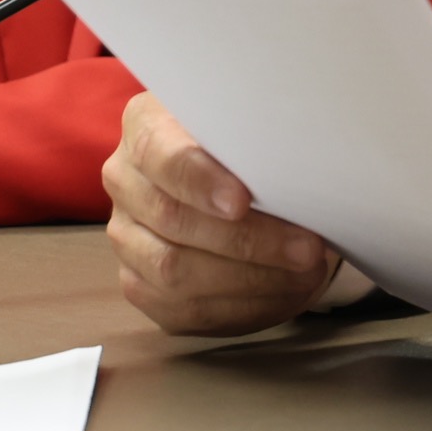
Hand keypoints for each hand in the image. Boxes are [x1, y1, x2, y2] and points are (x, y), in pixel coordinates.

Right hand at [104, 93, 338, 334]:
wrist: (230, 176)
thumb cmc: (248, 143)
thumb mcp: (250, 122)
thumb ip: (256, 136)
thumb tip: (296, 163)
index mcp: (145, 126)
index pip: (159, 154)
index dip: (199, 180)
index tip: (242, 201)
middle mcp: (125, 180)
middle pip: (172, 218)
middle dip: (247, 239)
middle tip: (306, 247)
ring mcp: (127, 236)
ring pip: (174, 271)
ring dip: (249, 278)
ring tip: (305, 272)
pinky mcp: (140, 283)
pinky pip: (184, 308)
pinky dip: (241, 305)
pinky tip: (283, 292)